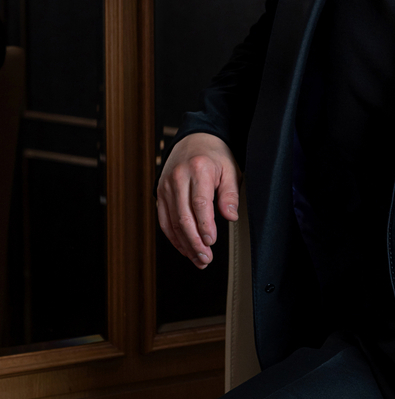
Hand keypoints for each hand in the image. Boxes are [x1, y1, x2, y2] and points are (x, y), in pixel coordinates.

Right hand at [156, 133, 240, 268]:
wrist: (194, 139)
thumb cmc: (214, 155)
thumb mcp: (230, 169)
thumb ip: (230, 194)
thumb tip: (230, 216)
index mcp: (198, 170)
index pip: (200, 204)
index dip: (205, 226)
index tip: (212, 241)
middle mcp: (178, 178)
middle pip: (183, 217)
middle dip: (194, 241)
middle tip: (206, 258)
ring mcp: (166, 186)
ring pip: (172, 222)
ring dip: (184, 243)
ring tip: (198, 258)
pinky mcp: (160, 193)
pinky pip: (164, 220)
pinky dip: (173, 237)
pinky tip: (184, 247)